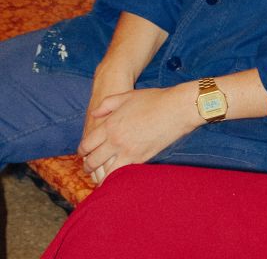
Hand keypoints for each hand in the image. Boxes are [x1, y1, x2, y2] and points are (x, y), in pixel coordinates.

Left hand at [78, 84, 198, 183]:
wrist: (177, 108)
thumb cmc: (154, 99)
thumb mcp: (127, 96)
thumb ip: (107, 104)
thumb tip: (95, 114)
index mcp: (110, 125)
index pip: (86, 145)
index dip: (82, 151)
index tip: (84, 153)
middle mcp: (115, 141)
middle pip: (92, 162)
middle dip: (88, 166)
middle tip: (89, 168)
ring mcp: (128, 152)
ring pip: (106, 173)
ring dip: (100, 176)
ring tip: (100, 178)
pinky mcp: (141, 159)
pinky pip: (123, 173)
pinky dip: (117, 177)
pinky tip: (117, 178)